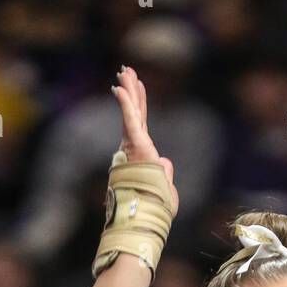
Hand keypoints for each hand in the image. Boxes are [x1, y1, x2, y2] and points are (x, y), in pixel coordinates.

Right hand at [111, 65, 178, 215]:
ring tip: (125, 70)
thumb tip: (165, 162)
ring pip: (132, 112)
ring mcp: (134, 146)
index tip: (136, 86)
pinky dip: (126, 104)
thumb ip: (164, 173)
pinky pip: (130, 121)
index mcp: (142, 155)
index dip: (138, 104)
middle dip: (131, 90)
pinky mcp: (135, 146)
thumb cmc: (153, 209)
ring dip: (128, 89)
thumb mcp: (165, 188)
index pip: (140, 124)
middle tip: (126, 70)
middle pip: (135, 113)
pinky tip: (121, 87)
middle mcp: (135, 148)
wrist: (146, 216)